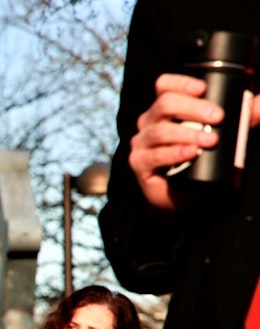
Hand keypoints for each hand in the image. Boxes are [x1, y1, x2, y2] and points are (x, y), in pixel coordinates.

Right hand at [128, 74, 232, 210]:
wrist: (177, 194)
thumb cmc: (195, 160)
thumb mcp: (218, 134)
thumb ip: (240, 120)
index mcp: (164, 109)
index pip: (165, 86)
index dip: (181, 83)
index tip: (203, 88)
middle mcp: (149, 122)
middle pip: (164, 104)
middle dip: (193, 108)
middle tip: (218, 117)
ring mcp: (141, 143)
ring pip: (160, 131)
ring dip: (187, 134)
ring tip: (210, 140)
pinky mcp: (139, 163)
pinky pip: (154, 155)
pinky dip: (174, 153)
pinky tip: (191, 153)